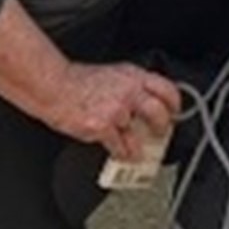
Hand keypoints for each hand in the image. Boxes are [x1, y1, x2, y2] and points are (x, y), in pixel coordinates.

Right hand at [51, 59, 183, 163]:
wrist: (53, 86)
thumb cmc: (76, 81)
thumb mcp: (112, 74)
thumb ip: (130, 85)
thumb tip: (144, 98)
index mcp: (132, 76)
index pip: (166, 88)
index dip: (174, 103)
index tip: (175, 112)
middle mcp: (128, 91)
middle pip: (159, 113)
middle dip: (163, 127)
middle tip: (160, 133)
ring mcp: (116, 110)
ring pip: (139, 134)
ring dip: (140, 146)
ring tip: (139, 151)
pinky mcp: (103, 127)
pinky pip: (120, 147)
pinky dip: (122, 153)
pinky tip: (122, 155)